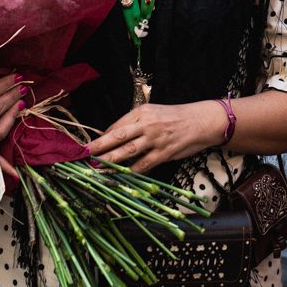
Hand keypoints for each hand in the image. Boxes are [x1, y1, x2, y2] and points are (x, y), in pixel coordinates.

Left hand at [88, 101, 224, 172]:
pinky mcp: (164, 153)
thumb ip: (135, 123)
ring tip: (96, 167)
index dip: (102, 137)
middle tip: (84, 154)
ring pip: (127, 151)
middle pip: (117, 136)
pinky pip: (143, 164)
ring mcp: (155, 139)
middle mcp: (147, 124)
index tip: (89, 146)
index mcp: (142, 111)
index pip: (117, 125)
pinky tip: (122, 175)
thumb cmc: (176, 117)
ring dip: (110, 161)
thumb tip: (114, 135)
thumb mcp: (154, 113)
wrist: (202, 121)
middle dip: (98, 147)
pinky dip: (131, 171)